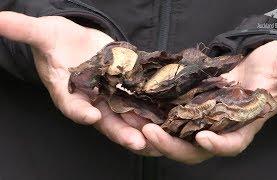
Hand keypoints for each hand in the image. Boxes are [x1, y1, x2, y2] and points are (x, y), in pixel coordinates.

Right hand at [0, 11, 161, 153]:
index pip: (71, 106)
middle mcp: (91, 98)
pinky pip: (139, 97)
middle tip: (137, 143)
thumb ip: (25, 30)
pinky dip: (152, 104)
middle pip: (105, 118)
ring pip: (126, 113)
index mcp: (69, 92)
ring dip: (142, 124)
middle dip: (120, 131)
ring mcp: (111, 93)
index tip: (89, 115)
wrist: (75, 39)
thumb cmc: (56, 40)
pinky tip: (168, 111)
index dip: (79, 111)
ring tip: (158, 135)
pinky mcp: (126, 84)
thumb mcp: (43, 33)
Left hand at [142, 40, 276, 163]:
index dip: (219, 145)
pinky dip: (152, 118)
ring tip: (134, 125)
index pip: (232, 143)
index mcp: (244, 124)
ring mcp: (202, 118)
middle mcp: (220, 127)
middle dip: (172, 145)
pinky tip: (135, 112)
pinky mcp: (188, 106)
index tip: (204, 138)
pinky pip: (168, 119)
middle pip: (195, 148)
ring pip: (176, 137)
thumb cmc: (273, 65)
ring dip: (156, 136)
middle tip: (149, 132)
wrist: (256, 60)